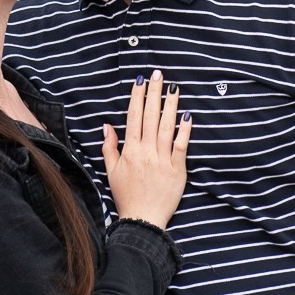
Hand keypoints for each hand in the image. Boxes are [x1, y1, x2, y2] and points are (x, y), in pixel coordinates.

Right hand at [101, 71, 190, 229]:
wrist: (142, 220)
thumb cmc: (126, 196)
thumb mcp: (111, 171)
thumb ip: (109, 147)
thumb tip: (107, 125)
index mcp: (130, 150)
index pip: (134, 117)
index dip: (137, 97)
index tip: (140, 80)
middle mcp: (146, 151)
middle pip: (151, 116)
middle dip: (154, 93)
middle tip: (158, 74)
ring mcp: (163, 160)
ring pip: (167, 127)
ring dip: (170, 105)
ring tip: (173, 88)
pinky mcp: (178, 169)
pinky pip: (182, 146)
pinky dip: (185, 130)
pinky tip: (187, 115)